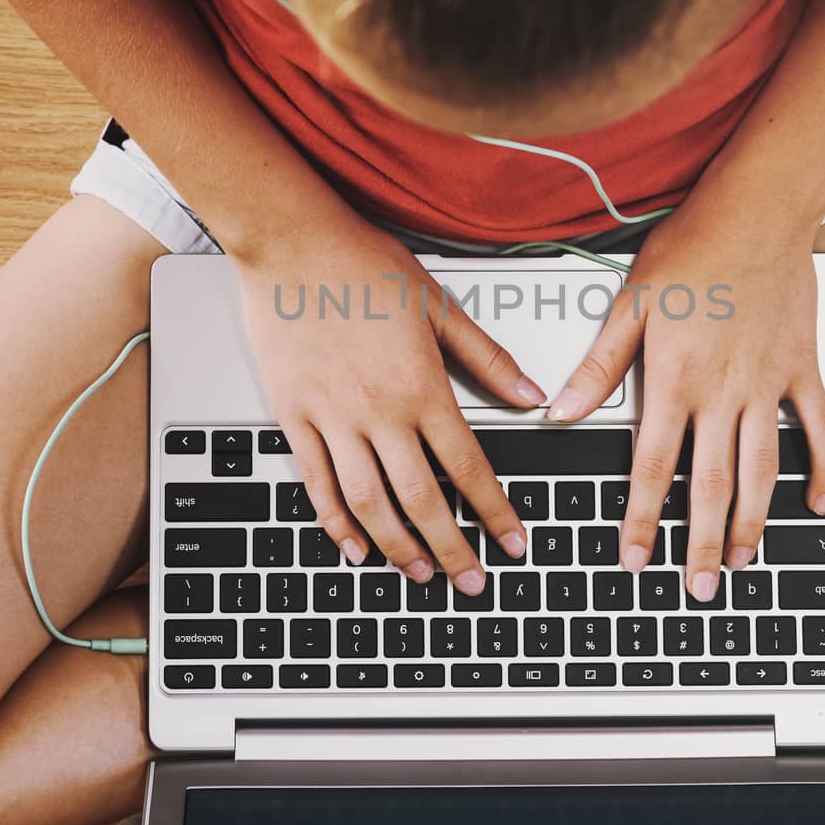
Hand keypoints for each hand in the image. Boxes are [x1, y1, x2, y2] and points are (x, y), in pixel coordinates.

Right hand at [234, 215, 540, 592]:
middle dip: (452, 548)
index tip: (512, 542)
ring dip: (397, 546)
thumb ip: (487, 358)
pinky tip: (353, 546)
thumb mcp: (438, 305)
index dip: (494, 512)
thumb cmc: (363, 264)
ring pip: (369, 502)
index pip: (469, 466)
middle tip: (471, 581)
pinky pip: (316, 481)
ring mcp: (332, 418)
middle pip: (423, 499)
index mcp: (422, 385)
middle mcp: (379, 411)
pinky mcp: (294, 415)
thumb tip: (532, 397)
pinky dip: (335, 520)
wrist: (292, 243)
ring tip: (418, 572)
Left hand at [548, 208, 824, 601]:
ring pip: (761, 470)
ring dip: (753, 522)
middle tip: (697, 588)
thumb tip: (558, 411)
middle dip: (701, 544)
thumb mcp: (628, 304)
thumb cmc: (689, 248)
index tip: (634, 558)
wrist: (758, 209)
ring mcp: (768, 384)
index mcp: (674, 379)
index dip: (641, 519)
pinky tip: (814, 506)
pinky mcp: (802, 370)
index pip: (651, 467)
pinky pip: (819, 430)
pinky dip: (821, 470)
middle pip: (711, 486)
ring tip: (743, 563)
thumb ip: (597, 366)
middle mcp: (723, 391)